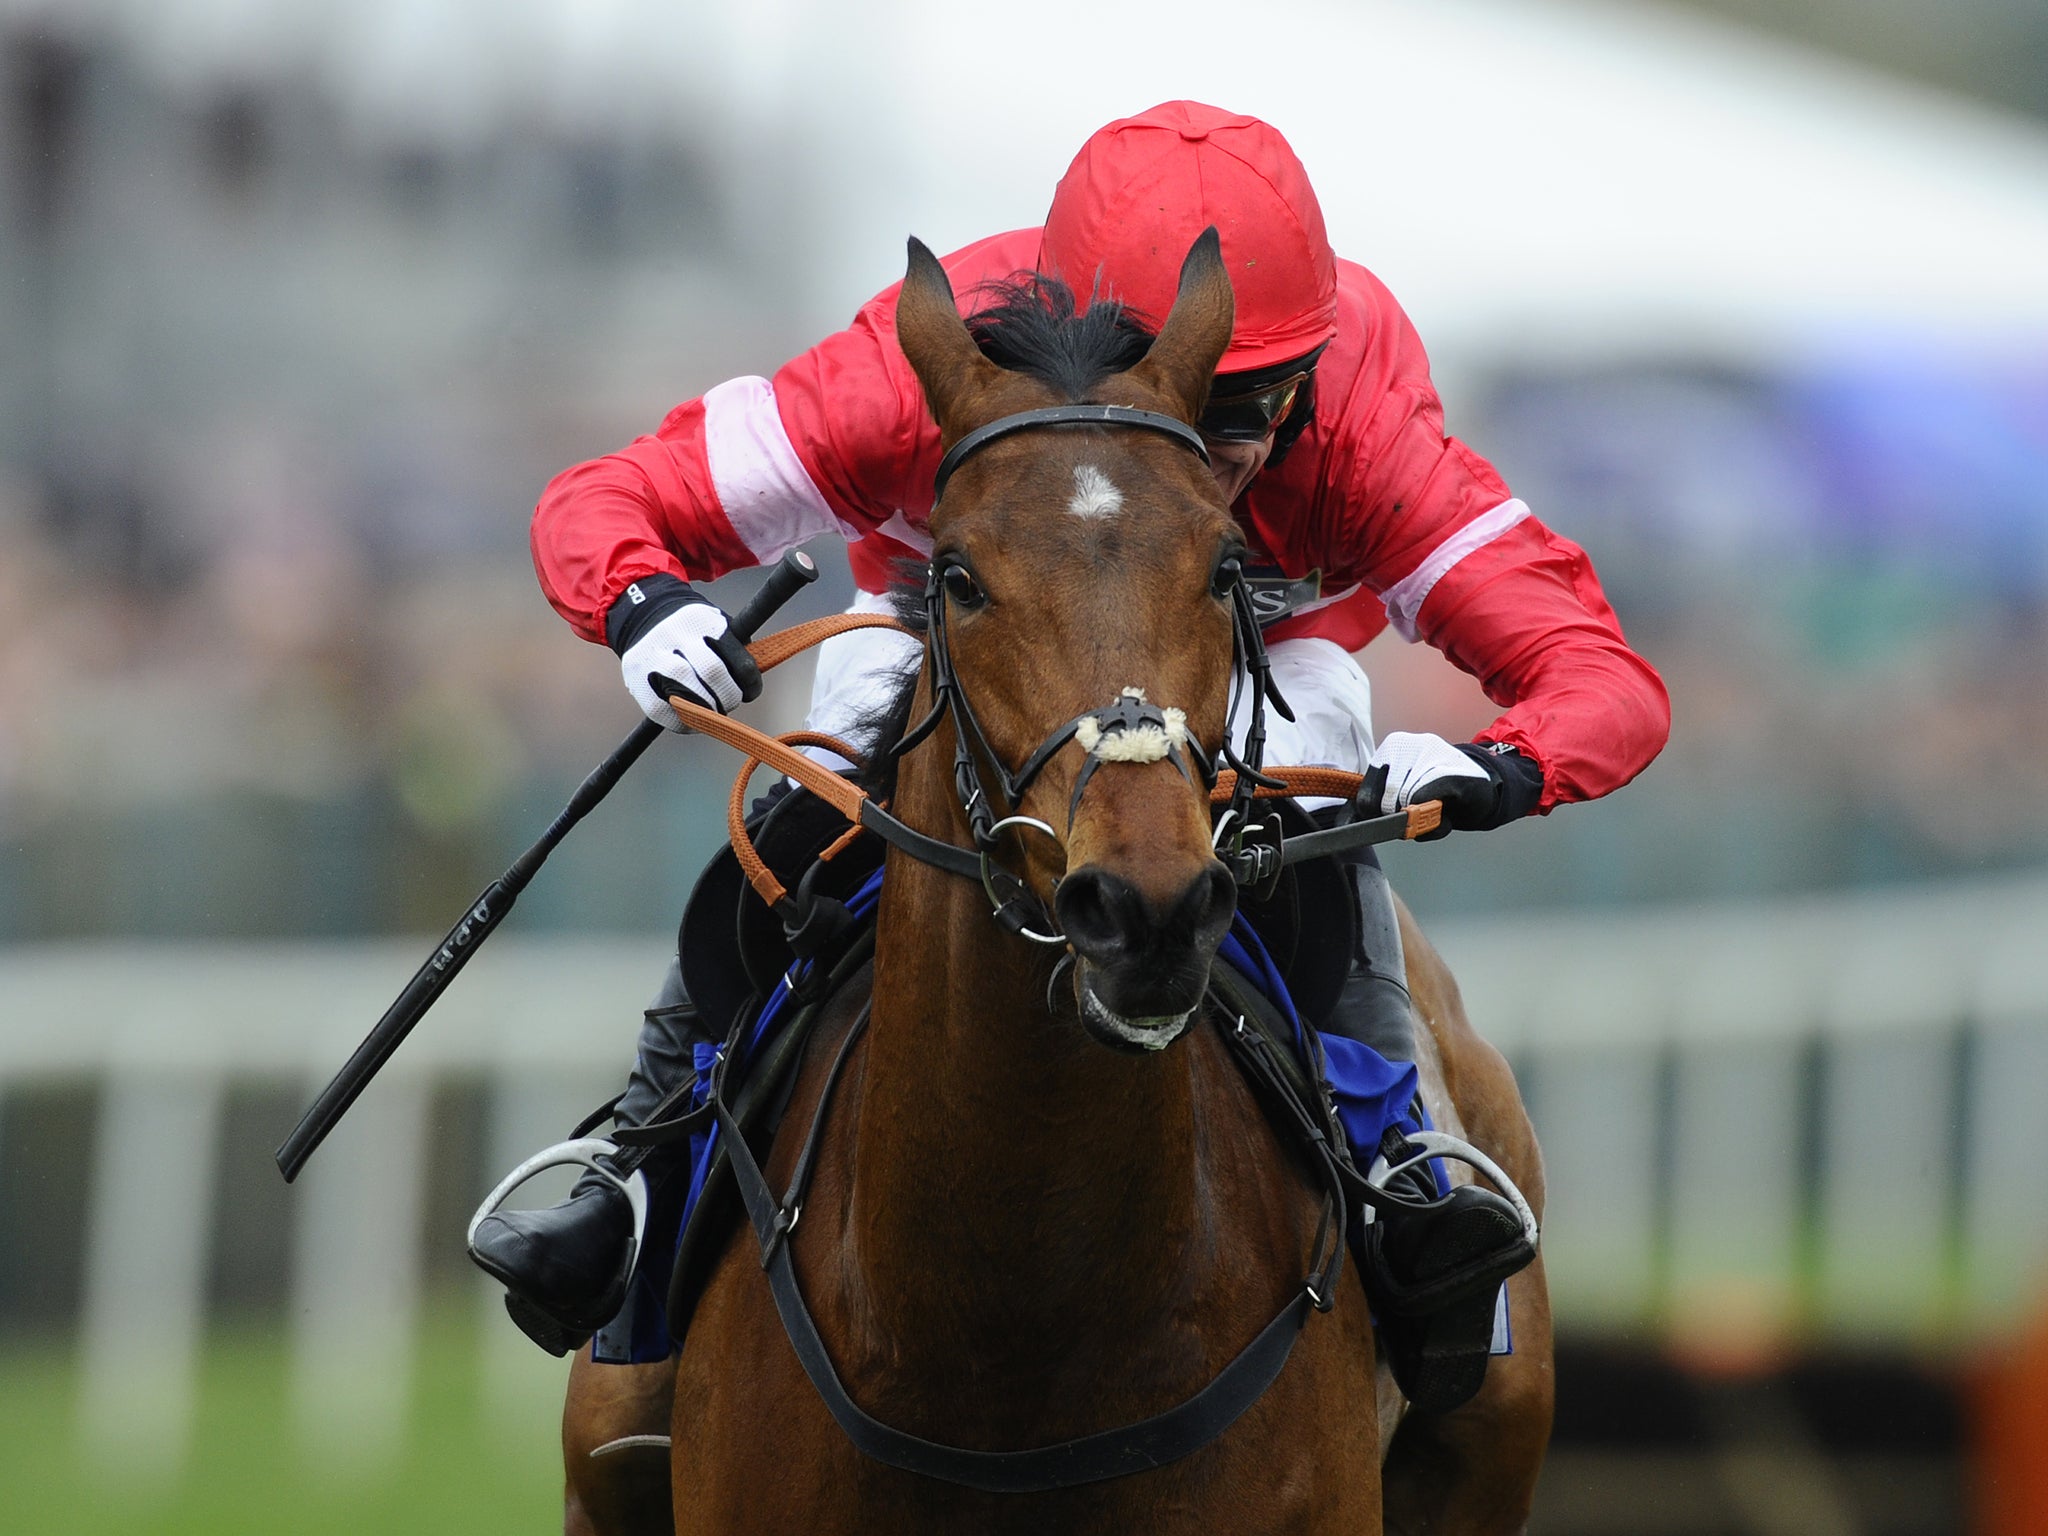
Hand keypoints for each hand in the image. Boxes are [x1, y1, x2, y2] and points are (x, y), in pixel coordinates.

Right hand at [608, 576, 763, 729]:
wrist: (643, 614)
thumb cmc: (693, 630)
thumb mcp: (717, 626)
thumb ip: (735, 650)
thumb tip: (748, 688)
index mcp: (704, 621)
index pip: (738, 660)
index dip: (750, 684)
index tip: (749, 692)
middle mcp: (676, 635)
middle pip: (712, 673)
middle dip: (727, 698)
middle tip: (728, 704)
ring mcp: (652, 657)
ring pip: (684, 695)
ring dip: (704, 713)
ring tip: (711, 713)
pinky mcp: (635, 677)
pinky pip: (660, 710)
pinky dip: (680, 722)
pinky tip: (690, 719)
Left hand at [1362, 732, 1540, 838]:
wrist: (1482, 786)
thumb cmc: (1436, 796)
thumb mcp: (1399, 798)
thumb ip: (1374, 809)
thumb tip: (1347, 823)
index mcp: (1389, 750)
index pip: (1366, 793)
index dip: (1378, 816)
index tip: (1393, 820)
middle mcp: (1405, 744)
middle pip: (1386, 799)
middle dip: (1401, 818)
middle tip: (1420, 817)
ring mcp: (1429, 752)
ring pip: (1407, 800)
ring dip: (1422, 818)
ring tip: (1437, 812)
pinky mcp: (1451, 769)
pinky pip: (1429, 798)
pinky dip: (1435, 814)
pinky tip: (1447, 810)